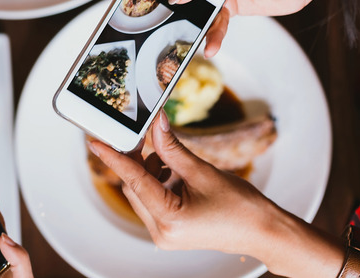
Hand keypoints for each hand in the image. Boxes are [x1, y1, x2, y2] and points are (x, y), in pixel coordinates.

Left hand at [88, 112, 281, 254]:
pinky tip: (179, 175)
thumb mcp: (203, 172)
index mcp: (169, 220)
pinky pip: (154, 201)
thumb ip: (172, 148)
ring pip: (143, 192)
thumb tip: (156, 124)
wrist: (263, 231)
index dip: (114, 158)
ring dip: (153, 171)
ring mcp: (164, 235)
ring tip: (178, 164)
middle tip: (153, 138)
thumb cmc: (241, 207)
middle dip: (143, 161)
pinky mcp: (170, 231)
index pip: (133, 180)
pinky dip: (161, 182)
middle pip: (135, 186)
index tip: (96, 142)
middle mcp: (161, 232)